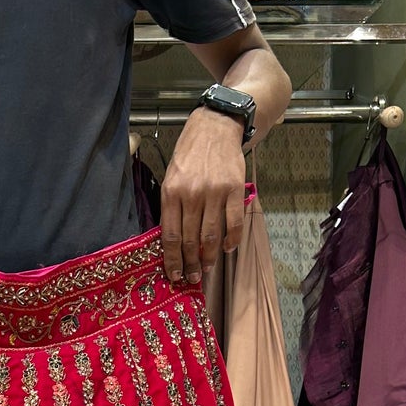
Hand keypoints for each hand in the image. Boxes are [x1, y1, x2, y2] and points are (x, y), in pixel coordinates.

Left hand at [159, 107, 246, 285]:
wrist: (215, 127)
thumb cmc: (190, 155)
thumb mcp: (171, 177)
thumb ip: (171, 206)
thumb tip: (171, 241)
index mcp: (171, 192)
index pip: (170, 235)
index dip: (172, 260)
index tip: (174, 275)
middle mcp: (192, 194)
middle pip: (190, 240)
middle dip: (190, 264)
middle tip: (191, 278)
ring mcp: (215, 192)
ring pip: (211, 235)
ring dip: (208, 257)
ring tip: (206, 269)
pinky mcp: (234, 189)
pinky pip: (233, 222)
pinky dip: (231, 240)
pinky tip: (226, 249)